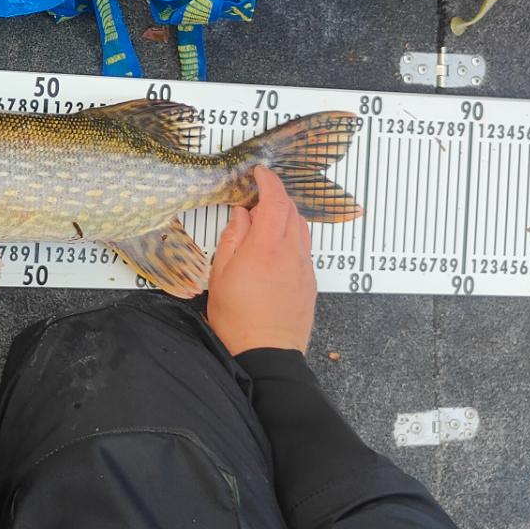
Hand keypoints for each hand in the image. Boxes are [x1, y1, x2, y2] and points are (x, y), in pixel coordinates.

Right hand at [206, 167, 316, 356]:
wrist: (266, 354)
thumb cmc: (238, 320)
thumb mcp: (220, 275)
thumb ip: (232, 238)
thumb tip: (242, 215)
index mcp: (265, 248)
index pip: (275, 201)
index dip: (269, 181)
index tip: (260, 174)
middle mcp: (290, 253)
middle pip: (292, 210)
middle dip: (276, 197)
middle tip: (256, 198)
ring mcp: (303, 268)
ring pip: (301, 228)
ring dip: (285, 217)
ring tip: (265, 223)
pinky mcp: (309, 282)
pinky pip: (303, 248)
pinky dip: (291, 237)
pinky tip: (274, 249)